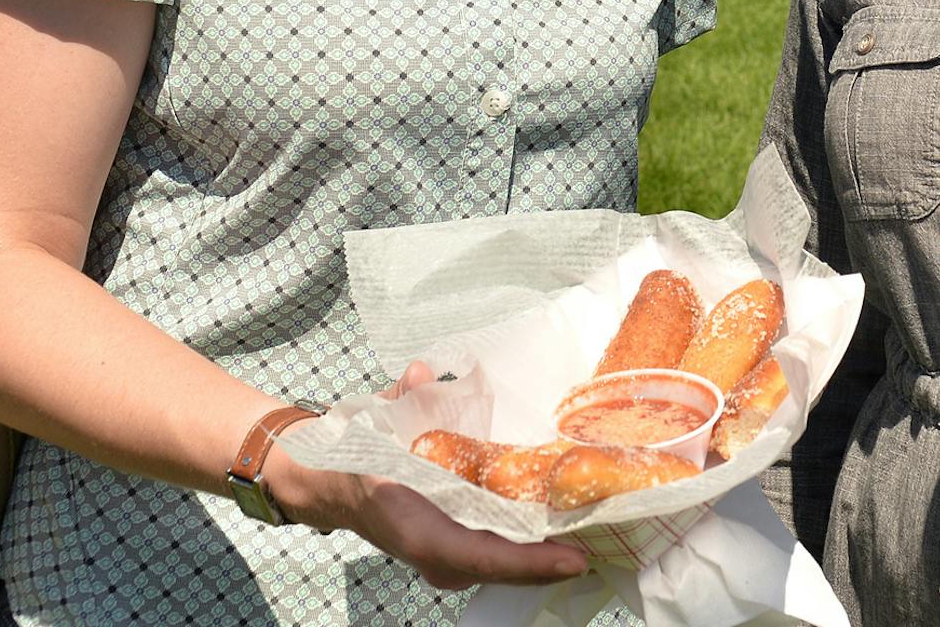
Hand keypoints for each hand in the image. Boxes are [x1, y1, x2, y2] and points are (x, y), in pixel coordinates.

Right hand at [269, 361, 588, 591]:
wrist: (331, 485)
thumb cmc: (359, 457)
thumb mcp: (378, 422)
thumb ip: (403, 398)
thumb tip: (420, 373)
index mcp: (418, 528)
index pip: (483, 557)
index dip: (532, 562)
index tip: (576, 558)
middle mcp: (436, 553)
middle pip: (506, 567)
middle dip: (554, 558)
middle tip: (608, 537)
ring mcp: (445, 560)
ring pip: (505, 564)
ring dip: (548, 553)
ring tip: (600, 532)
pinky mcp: (453, 552)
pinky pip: (499, 554)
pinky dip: (533, 546)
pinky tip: (569, 528)